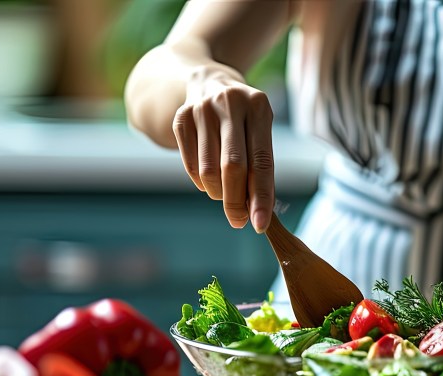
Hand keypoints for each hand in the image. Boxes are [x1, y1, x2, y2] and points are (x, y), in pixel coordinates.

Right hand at [172, 67, 275, 231]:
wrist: (208, 82)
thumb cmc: (243, 119)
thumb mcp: (259, 131)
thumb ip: (260, 167)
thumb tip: (257, 211)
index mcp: (258, 106)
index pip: (262, 161)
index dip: (261, 196)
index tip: (260, 225)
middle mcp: (230, 103)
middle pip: (232, 167)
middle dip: (235, 201)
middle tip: (238, 221)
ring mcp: (202, 108)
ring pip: (208, 170)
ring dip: (218, 193)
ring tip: (225, 194)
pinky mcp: (181, 118)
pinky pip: (190, 166)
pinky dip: (201, 183)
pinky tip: (210, 179)